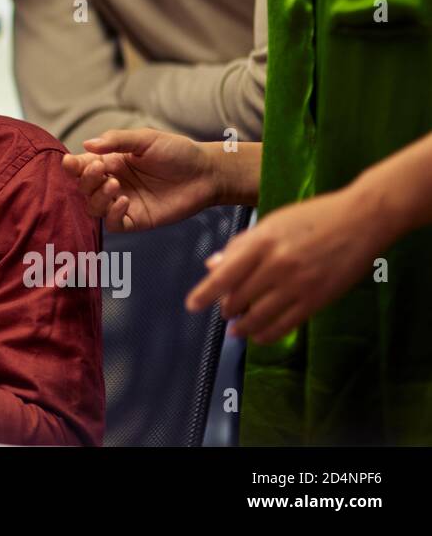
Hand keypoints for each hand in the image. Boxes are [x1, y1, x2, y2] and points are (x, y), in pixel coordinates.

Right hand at [62, 128, 219, 231]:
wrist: (206, 173)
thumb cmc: (177, 152)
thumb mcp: (145, 139)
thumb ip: (116, 140)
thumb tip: (86, 145)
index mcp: (111, 162)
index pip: (82, 167)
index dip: (72, 166)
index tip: (71, 163)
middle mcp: (113, 183)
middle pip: (84, 188)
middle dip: (86, 180)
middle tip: (100, 170)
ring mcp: (123, 203)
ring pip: (94, 208)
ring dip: (97, 198)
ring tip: (115, 185)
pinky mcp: (137, 220)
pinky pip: (114, 224)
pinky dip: (112, 215)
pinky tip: (123, 202)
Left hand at [185, 187, 388, 343]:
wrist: (361, 220)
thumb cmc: (313, 217)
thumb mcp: (272, 222)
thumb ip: (240, 245)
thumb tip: (212, 265)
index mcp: (261, 242)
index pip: (224, 276)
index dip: (204, 294)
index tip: (192, 305)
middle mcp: (276, 265)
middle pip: (239, 298)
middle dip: (227, 308)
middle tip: (224, 311)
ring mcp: (298, 284)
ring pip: (259, 316)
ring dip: (243, 326)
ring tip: (236, 329)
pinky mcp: (317, 299)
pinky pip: (285, 324)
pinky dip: (267, 334)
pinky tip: (258, 336)